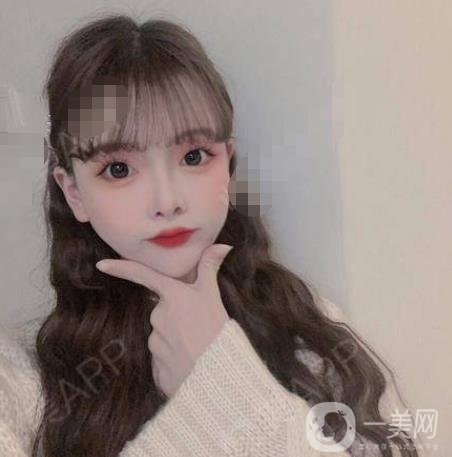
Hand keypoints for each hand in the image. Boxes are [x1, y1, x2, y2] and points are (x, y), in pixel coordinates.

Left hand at [95, 243, 232, 397]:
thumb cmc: (215, 329)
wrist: (217, 373)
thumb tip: (222, 244)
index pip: (142, 276)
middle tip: (197, 327)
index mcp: (172, 296)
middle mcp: (158, 317)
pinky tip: (189, 362)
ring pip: (162, 336)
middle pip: (162, 312)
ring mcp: (154, 343)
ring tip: (197, 347)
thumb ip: (210, 268)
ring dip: (176, 339)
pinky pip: (162, 358)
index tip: (101, 265)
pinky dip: (174, 359)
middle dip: (175, 317)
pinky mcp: (155, 367)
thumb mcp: (214, 296)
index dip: (120, 268)